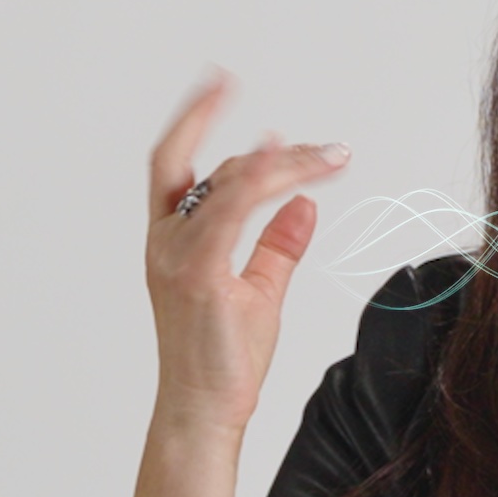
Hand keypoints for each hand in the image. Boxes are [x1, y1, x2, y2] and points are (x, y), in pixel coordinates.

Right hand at [144, 71, 350, 435]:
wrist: (204, 410)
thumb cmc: (224, 359)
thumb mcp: (261, 291)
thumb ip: (279, 245)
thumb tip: (304, 204)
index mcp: (174, 242)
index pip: (173, 166)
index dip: (193, 122)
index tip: (220, 86)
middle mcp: (167, 242)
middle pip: (209, 168)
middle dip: (236, 131)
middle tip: (278, 112)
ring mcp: (179, 256)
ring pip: (230, 183)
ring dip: (283, 162)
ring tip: (329, 156)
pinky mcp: (200, 273)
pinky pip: (231, 210)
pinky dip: (260, 179)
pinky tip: (288, 161)